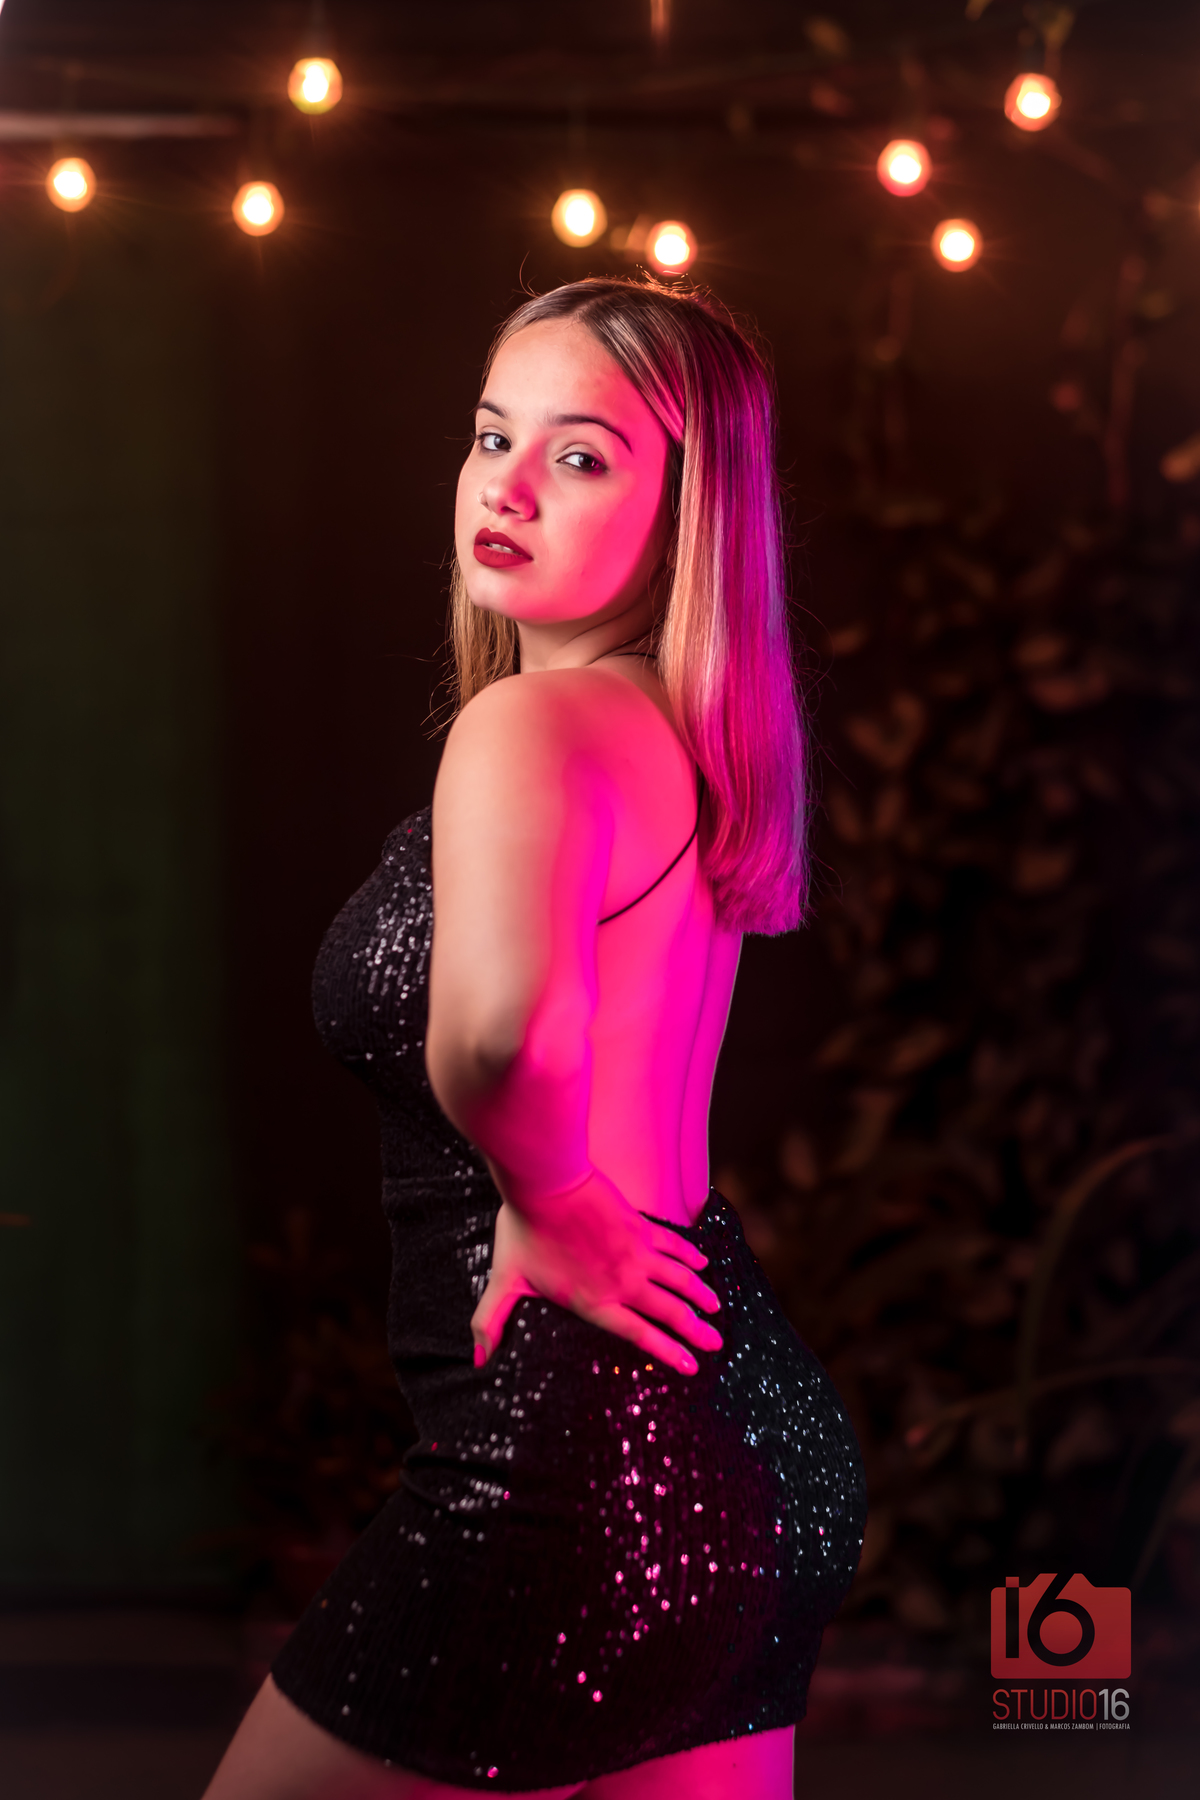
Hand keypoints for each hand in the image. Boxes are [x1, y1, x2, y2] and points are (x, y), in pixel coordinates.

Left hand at [470, 1172, 722, 1375]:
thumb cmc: (524, 1231)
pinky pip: (674, 1245)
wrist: (547, 1182)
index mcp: (594, 1302)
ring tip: (716, 1309)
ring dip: (700, 1296)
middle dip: (696, 1331)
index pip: (639, 1335)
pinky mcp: (640, 1225)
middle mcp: (623, 1282)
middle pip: (669, 1311)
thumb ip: (491, 1322)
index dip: (667, 1352)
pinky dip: (690, 1257)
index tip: (690, 1367)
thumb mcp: (505, 1280)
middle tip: (717, 1343)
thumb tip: (477, 1360)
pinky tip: (702, 1264)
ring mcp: (637, 1253)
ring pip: (679, 1279)